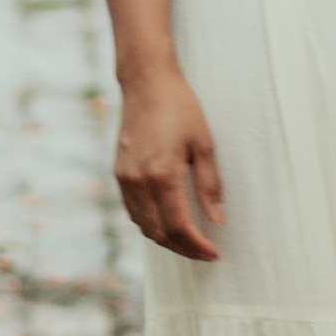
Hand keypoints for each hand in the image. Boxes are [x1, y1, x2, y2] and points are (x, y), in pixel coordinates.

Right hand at [114, 69, 223, 262]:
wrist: (146, 82)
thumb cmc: (179, 108)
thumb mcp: (204, 144)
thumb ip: (209, 185)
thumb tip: (216, 219)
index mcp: (162, 174)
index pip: (178, 227)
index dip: (197, 246)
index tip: (213, 253)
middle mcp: (138, 180)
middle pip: (159, 233)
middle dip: (183, 248)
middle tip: (204, 251)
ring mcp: (124, 178)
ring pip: (143, 225)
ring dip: (165, 239)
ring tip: (188, 241)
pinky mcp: (119, 173)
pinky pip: (133, 210)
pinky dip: (150, 223)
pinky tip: (166, 221)